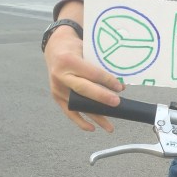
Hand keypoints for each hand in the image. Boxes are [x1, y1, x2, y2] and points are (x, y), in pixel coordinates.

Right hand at [43, 3, 122, 132]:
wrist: (55, 49)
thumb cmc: (75, 49)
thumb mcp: (87, 50)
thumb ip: (100, 66)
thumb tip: (121, 86)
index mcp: (69, 60)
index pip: (91, 73)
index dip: (107, 80)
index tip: (120, 87)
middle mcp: (61, 75)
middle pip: (84, 89)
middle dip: (101, 97)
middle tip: (116, 103)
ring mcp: (57, 88)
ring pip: (79, 105)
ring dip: (96, 117)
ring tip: (110, 128)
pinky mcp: (56, 97)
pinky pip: (69, 112)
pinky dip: (80, 121)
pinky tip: (92, 128)